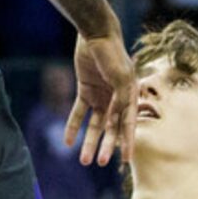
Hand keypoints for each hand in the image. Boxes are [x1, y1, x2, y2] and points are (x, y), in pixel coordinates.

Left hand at [67, 28, 135, 165]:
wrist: (96, 35)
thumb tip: (117, 121)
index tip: (126, 161)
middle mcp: (116, 99)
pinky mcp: (85, 90)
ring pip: (95, 125)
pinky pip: (78, 113)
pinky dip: (73, 127)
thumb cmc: (113, 54)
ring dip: (90, 142)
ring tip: (85, 161)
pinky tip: (67, 141)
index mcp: (130, 96)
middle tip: (101, 163)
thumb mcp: (121, 77)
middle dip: (106, 146)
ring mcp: (100, 95)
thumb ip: (121, 98)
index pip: (128, 124)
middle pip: (110, 128)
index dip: (128, 143)